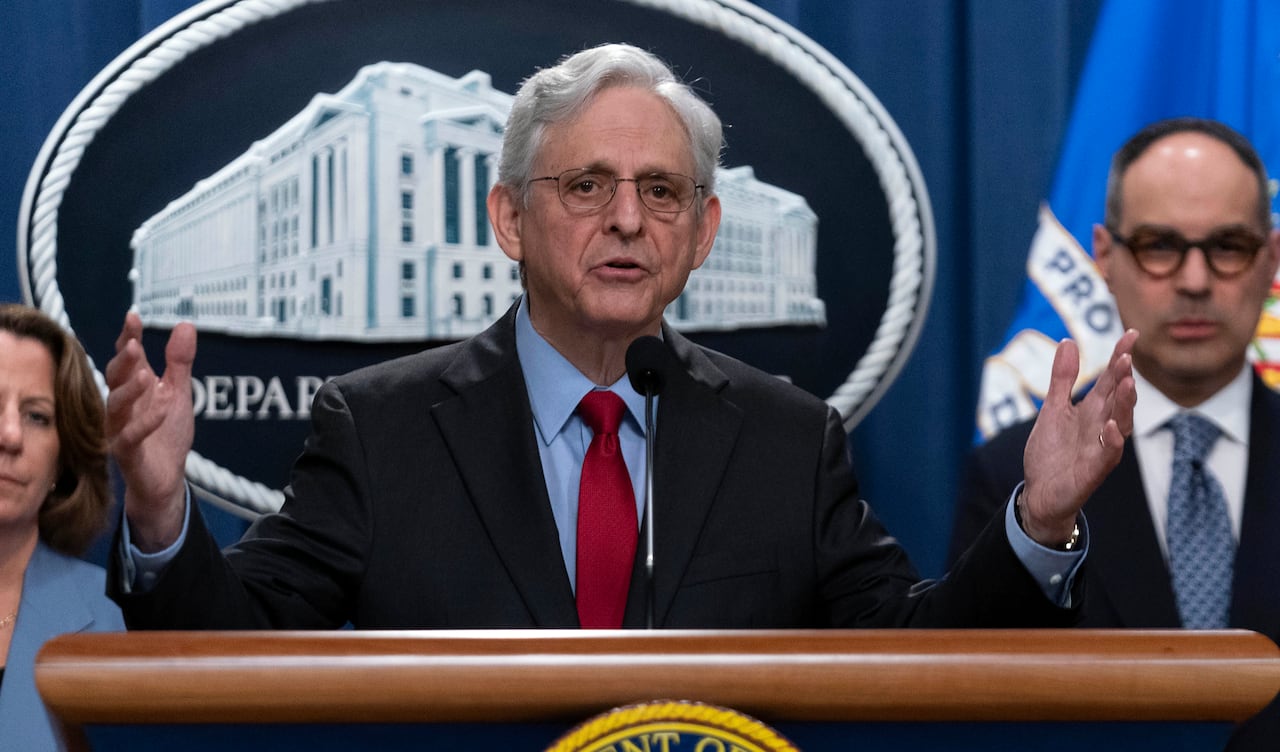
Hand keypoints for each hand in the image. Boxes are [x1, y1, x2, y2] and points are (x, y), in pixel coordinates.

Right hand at [104, 312, 196, 551]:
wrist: (166, 478)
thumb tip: (185, 324)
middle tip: (132, 343)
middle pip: (115, 378)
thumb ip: (179, 361)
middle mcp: (123, 406)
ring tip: (145, 374)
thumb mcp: (179, 392)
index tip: (133, 316)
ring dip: (129, 390)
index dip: (128, 337)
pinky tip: (162, 409)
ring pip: (116, 406)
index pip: (127, 358)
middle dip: (122, 360)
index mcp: (134, 388)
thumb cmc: (166, 434)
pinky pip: (130, 437)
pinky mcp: (127, 452)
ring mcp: (121, 428)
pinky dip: (146, 422)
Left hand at [1020, 329, 1137, 545]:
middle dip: (1124, 378)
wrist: (1040, 493)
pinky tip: (1113, 426)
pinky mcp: (1094, 470)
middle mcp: (1102, 426)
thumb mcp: (1053, 409)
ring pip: (1121, 423)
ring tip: (1127, 383)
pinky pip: (1108, 454)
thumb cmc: (1051, 452)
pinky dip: (1112, 440)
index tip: (1131, 334)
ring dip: (1125, 405)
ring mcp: (1100, 448)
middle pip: (1118, 398)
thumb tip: (1068, 342)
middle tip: (1127, 356)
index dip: (1120, 358)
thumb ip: (1062, 379)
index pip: (1110, 380)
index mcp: (1092, 410)